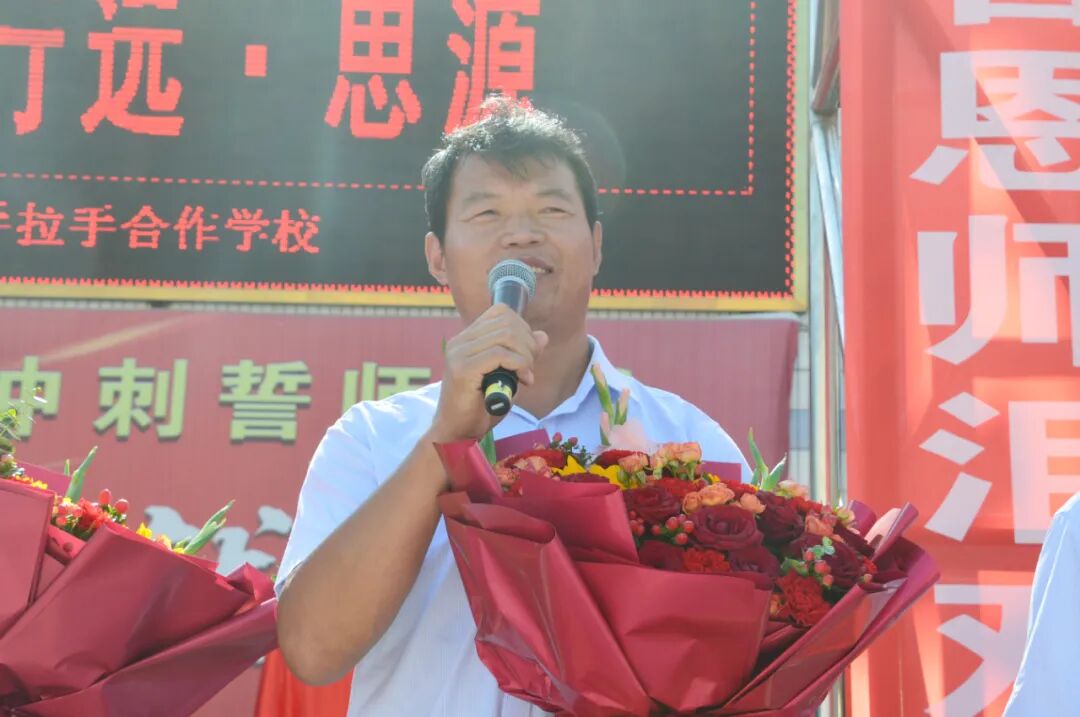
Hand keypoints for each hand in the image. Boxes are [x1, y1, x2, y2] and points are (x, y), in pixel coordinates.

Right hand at [430, 304, 547, 441]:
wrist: (458, 433)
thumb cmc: (481, 407)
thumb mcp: (508, 376)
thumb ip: (522, 354)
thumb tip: (542, 336)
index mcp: (467, 339)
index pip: (501, 312)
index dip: (523, 329)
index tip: (528, 355)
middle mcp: (460, 341)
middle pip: (507, 321)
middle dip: (528, 343)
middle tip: (529, 368)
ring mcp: (459, 353)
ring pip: (506, 336)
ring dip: (525, 356)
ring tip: (526, 376)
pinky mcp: (462, 369)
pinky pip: (500, 354)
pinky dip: (519, 365)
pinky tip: (522, 380)